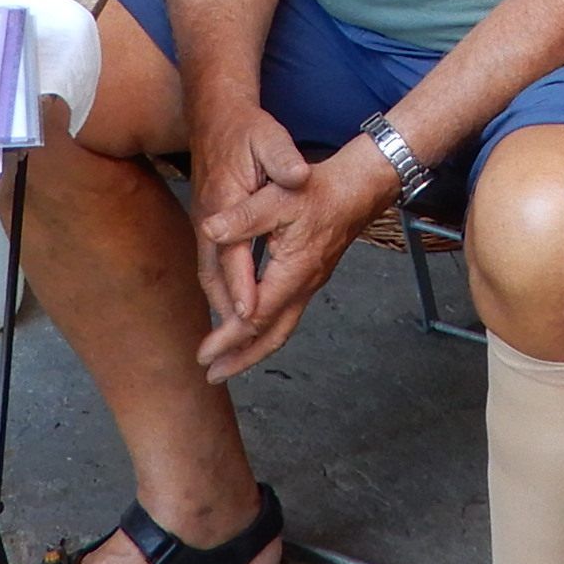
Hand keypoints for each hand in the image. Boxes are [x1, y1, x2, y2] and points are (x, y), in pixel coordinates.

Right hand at [185, 101, 309, 332]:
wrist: (214, 112)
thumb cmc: (244, 128)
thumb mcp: (268, 138)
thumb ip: (282, 160)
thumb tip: (297, 175)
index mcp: (224, 204)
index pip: (232, 256)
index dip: (242, 289)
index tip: (251, 318)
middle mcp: (210, 220)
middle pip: (214, 278)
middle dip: (224, 316)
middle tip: (231, 354)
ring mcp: (205, 223)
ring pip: (209, 277)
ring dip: (220, 309)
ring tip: (231, 345)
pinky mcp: (209, 223)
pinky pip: (211, 267)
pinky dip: (220, 292)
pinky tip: (232, 308)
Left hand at [193, 129, 386, 380]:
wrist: (359, 188)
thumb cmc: (320, 190)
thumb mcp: (277, 198)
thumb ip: (243, 217)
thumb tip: (210, 231)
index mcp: (293, 272)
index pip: (256, 317)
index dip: (228, 337)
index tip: (203, 353)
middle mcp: (304, 286)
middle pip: (272, 336)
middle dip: (241, 359)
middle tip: (213, 375)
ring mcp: (310, 284)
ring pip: (281, 329)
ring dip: (253, 349)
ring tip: (228, 364)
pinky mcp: (311, 278)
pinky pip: (287, 315)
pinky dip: (266, 331)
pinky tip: (251, 330)